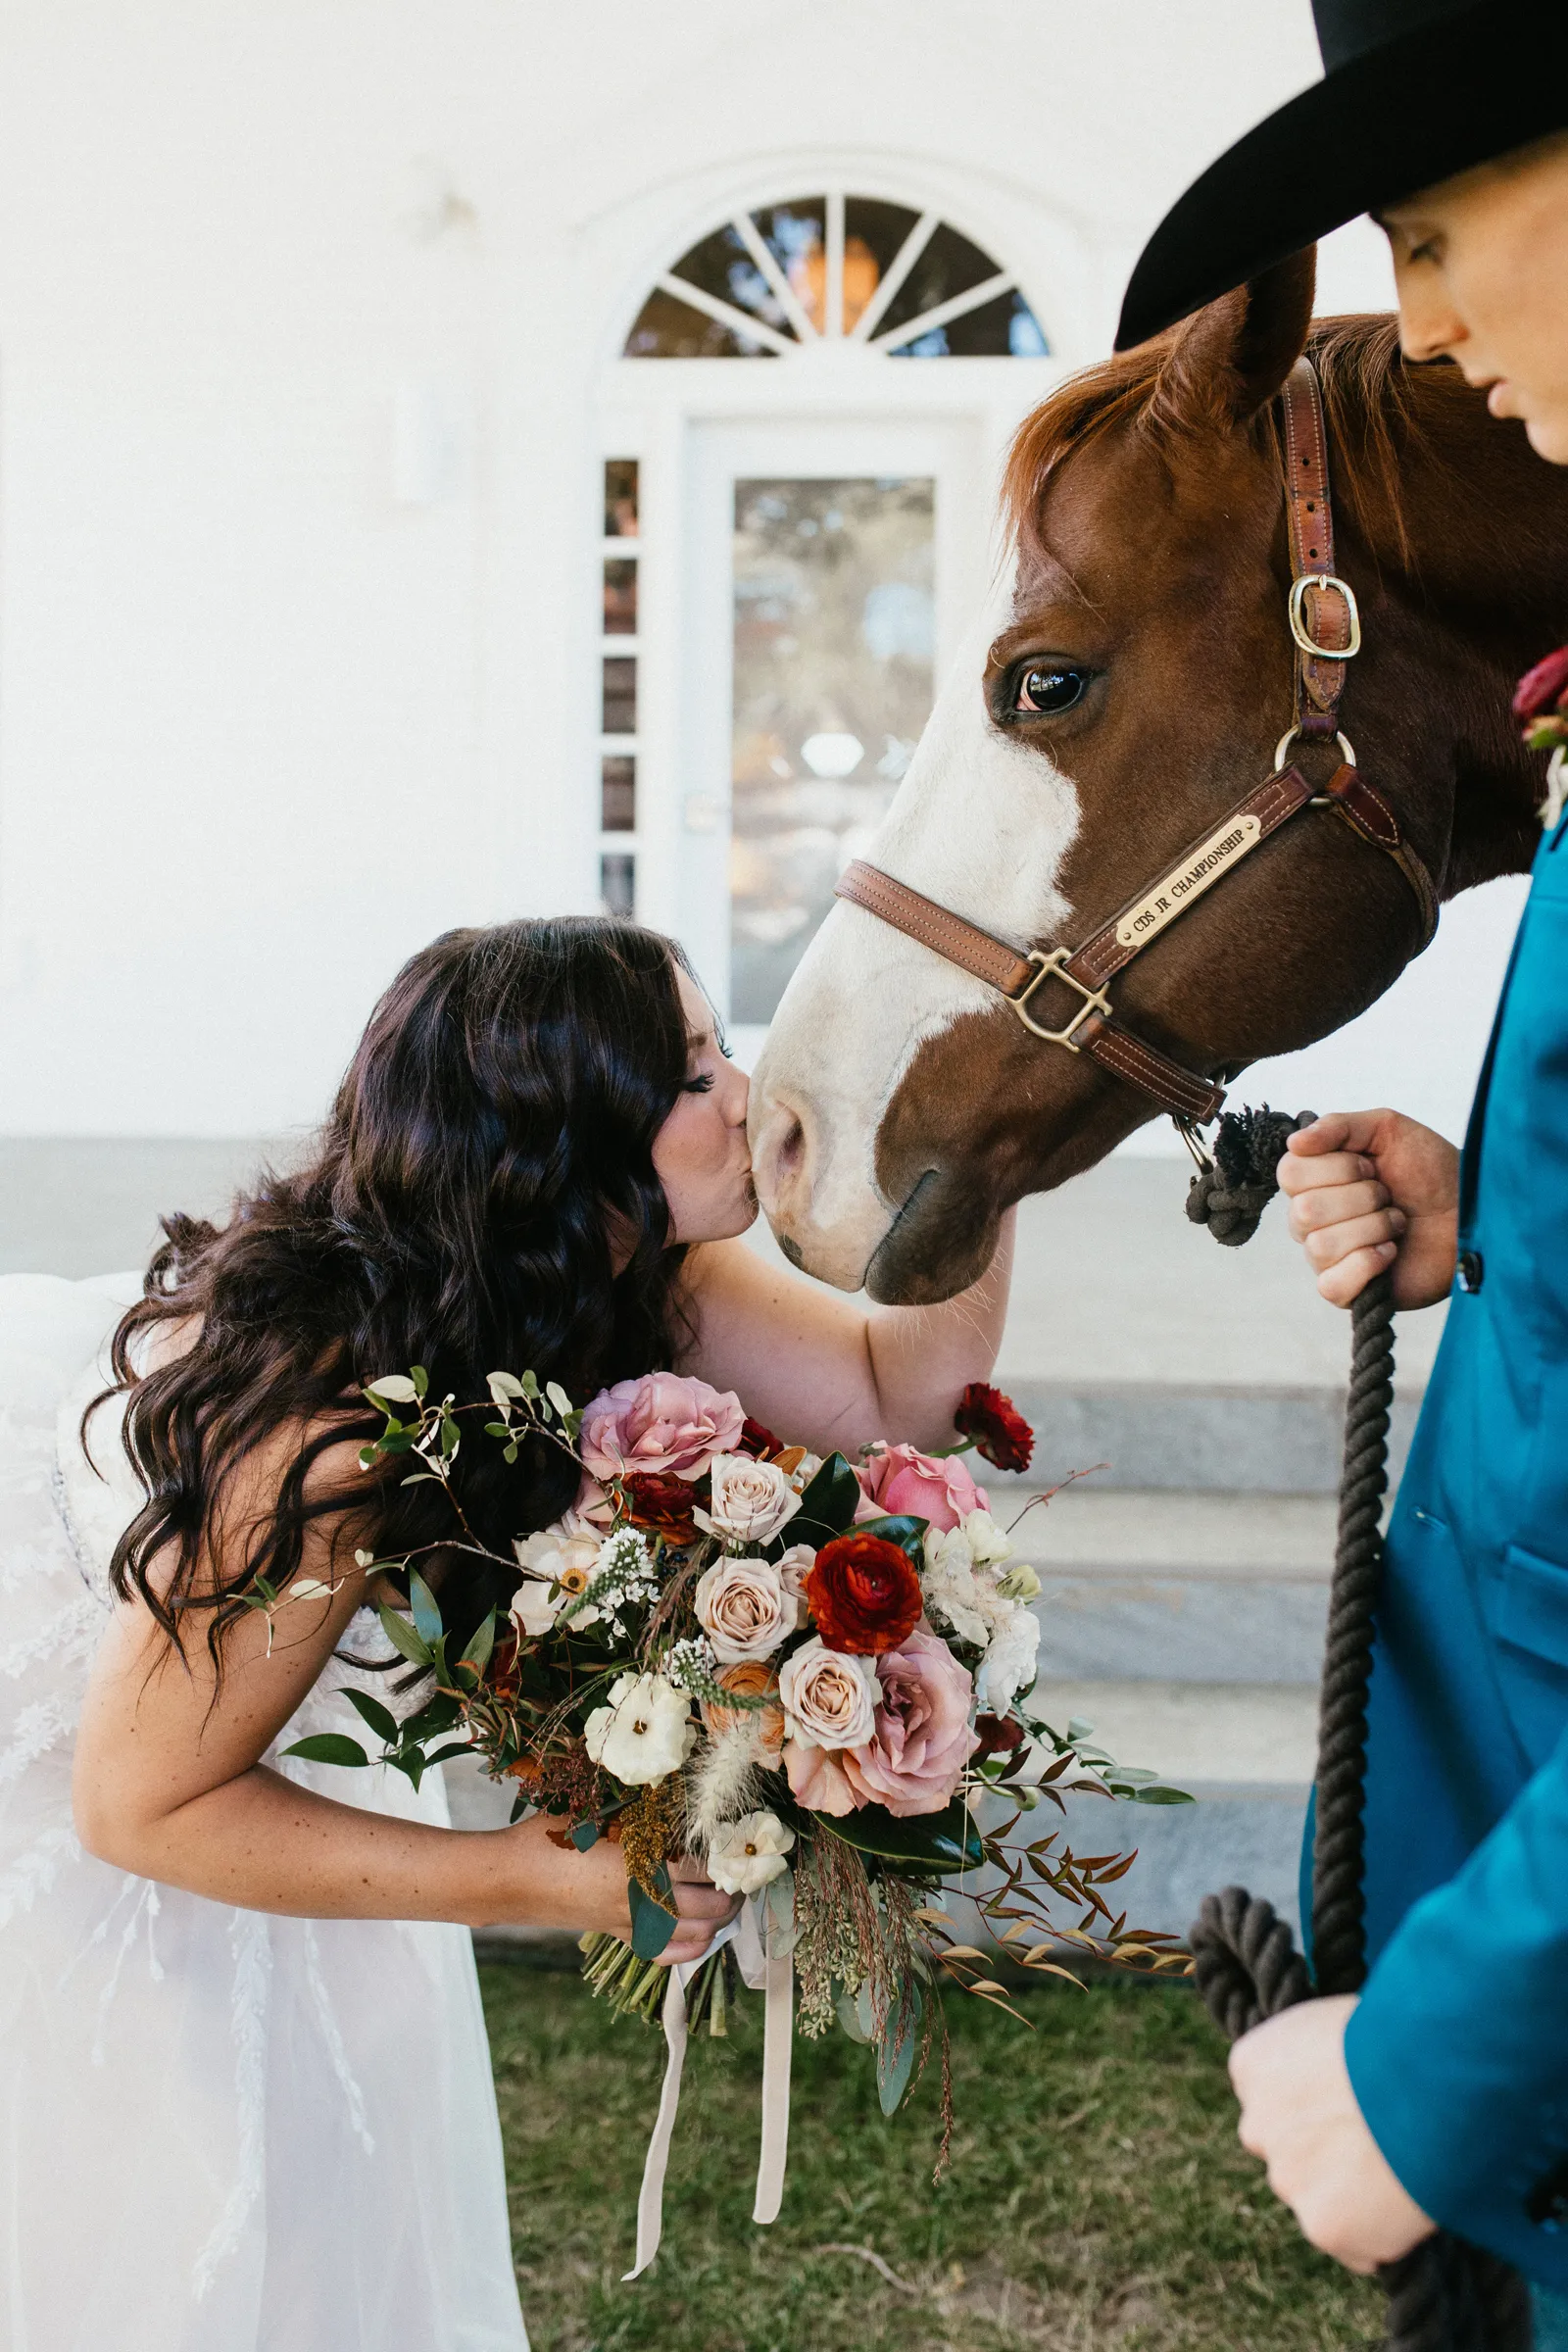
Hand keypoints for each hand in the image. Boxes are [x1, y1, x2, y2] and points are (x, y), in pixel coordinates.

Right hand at [490, 1816, 740, 1961]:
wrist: (509, 1878)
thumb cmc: (549, 1835)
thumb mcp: (595, 1814)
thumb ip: (636, 1811)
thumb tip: (675, 1797)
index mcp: (641, 1863)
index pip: (704, 1866)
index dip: (728, 1858)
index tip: (740, 1844)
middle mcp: (643, 1899)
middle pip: (710, 1906)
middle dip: (732, 1893)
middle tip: (741, 1873)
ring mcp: (631, 1923)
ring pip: (694, 1934)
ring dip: (717, 1920)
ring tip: (727, 1900)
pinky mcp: (616, 1934)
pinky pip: (665, 1952)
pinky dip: (689, 1947)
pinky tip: (699, 1934)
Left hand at [1230, 1997, 1435, 2272]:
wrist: (1431, 2084)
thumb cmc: (1398, 2036)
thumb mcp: (1338, 2020)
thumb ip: (1317, 2053)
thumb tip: (1336, 2065)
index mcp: (1253, 2064)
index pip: (1268, 2095)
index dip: (1311, 2102)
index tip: (1347, 2103)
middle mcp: (1257, 2125)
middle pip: (1284, 2148)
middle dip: (1319, 2150)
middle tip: (1373, 2144)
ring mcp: (1287, 2180)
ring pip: (1315, 2198)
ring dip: (1349, 2194)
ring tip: (1401, 2170)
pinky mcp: (1324, 2227)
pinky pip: (1354, 2246)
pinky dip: (1378, 2237)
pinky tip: (1408, 2205)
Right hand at [1277, 1110, 1459, 1308]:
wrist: (1469, 1210)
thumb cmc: (1431, 1171)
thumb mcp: (1387, 1129)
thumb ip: (1338, 1126)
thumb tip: (1295, 1142)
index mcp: (1315, 1181)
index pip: (1290, 1173)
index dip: (1336, 1168)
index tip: (1372, 1167)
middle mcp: (1313, 1220)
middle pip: (1304, 1211)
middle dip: (1362, 1198)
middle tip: (1389, 1196)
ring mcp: (1327, 1258)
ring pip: (1320, 1246)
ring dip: (1373, 1228)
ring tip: (1398, 1224)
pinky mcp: (1347, 1291)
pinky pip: (1331, 1285)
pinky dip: (1367, 1264)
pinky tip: (1391, 1252)